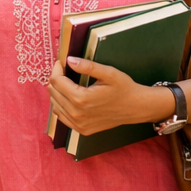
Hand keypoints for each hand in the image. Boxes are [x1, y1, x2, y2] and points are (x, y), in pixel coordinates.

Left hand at [47, 58, 173, 136]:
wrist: (136, 108)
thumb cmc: (124, 88)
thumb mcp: (108, 73)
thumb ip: (88, 66)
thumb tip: (69, 61)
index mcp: (81, 99)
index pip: (56, 81)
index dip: (56, 69)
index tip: (61, 62)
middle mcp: (77, 114)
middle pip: (53, 93)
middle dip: (56, 79)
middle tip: (64, 71)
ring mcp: (78, 124)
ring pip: (55, 105)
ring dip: (57, 92)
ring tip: (66, 83)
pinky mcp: (81, 130)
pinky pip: (61, 117)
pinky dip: (61, 106)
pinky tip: (68, 97)